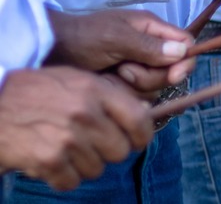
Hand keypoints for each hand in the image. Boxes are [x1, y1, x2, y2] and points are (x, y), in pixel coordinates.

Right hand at [0, 67, 152, 190]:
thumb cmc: (33, 92)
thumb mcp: (74, 80)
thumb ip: (108, 95)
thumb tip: (144, 112)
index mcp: (95, 90)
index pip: (139, 119)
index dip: (141, 136)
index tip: (136, 142)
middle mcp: (85, 113)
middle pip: (120, 151)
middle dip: (107, 152)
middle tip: (89, 145)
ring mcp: (67, 138)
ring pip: (96, 169)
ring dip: (81, 165)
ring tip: (62, 148)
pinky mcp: (48, 160)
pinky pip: (71, 182)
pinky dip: (61, 177)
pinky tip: (49, 161)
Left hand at [45, 9, 193, 91]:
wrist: (48, 53)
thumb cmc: (81, 38)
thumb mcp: (115, 38)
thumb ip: (148, 46)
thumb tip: (181, 52)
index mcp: (151, 29)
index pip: (186, 44)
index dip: (185, 61)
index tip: (174, 75)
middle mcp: (149, 49)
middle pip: (172, 72)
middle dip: (150, 76)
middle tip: (124, 69)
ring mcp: (137, 69)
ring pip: (155, 88)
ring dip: (133, 87)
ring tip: (111, 75)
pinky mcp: (125, 86)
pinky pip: (138, 99)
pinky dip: (123, 96)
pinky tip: (108, 86)